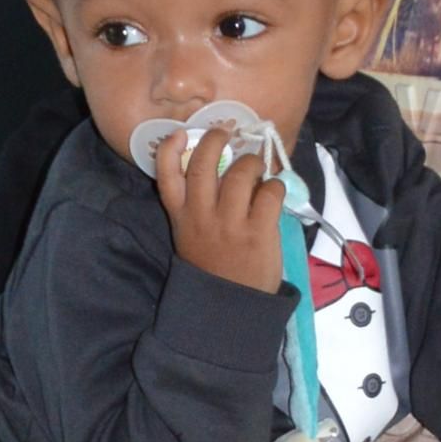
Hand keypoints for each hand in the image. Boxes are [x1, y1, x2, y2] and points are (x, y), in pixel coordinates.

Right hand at [155, 126, 288, 290]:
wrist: (230, 308)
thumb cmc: (213, 267)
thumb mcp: (190, 237)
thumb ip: (197, 205)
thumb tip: (223, 167)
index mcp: (180, 217)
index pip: (165, 175)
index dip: (170, 148)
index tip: (182, 133)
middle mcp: (201, 217)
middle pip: (203, 164)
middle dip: (216, 140)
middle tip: (228, 133)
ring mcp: (230, 225)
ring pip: (240, 174)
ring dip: (252, 163)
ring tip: (257, 168)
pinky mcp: (258, 233)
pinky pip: (269, 194)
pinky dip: (274, 187)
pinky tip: (274, 193)